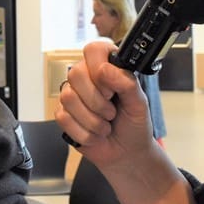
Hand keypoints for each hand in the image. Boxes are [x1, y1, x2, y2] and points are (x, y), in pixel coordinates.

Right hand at [54, 40, 156, 171]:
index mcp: (106, 67)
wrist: (127, 153)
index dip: (99, 70)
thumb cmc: (134, 124)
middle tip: (111, 112)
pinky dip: (85, 132)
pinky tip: (95, 134)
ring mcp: (72, 96)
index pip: (93, 50)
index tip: (112, 90)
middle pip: (75, 73)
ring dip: (93, 120)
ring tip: (105, 125)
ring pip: (68, 97)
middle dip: (97, 101)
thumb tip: (105, 70)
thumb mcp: (139, 103)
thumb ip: (127, 82)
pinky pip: (64, 118)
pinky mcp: (63, 115)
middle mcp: (87, 78)